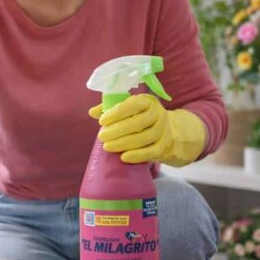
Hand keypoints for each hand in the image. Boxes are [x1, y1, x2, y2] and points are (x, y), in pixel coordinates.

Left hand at [88, 94, 206, 165]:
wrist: (166, 130)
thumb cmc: (140, 117)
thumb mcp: (127, 108)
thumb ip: (109, 108)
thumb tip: (92, 112)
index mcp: (147, 101)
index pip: (133, 104)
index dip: (117, 113)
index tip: (101, 121)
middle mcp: (158, 114)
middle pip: (139, 122)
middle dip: (117, 130)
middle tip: (101, 136)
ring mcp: (164, 131)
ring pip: (145, 137)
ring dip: (124, 143)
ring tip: (108, 147)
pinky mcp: (165, 146)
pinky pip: (152, 152)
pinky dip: (138, 155)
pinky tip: (123, 157)